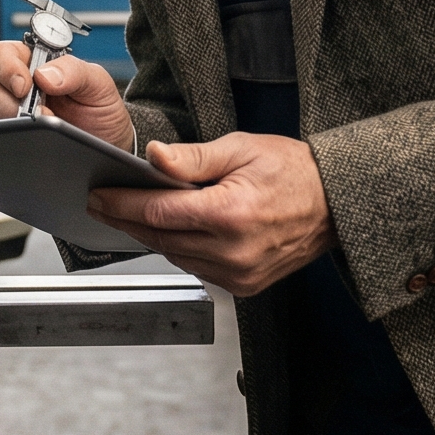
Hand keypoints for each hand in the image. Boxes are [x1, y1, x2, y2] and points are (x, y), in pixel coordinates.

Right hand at [0, 40, 133, 149]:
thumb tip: (43, 74)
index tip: (24, 84)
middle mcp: (15, 88)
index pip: (0, 54)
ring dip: (12, 122)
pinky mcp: (11, 140)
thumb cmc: (100, 109)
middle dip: (7, 101)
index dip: (5, 66)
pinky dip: (13, 139)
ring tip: (43, 128)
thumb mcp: (98, 83)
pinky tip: (35, 141)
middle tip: (36, 112)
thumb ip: (74, 70)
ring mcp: (10, 116)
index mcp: (33, 63)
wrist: (110, 145)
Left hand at [88, 133, 334, 296]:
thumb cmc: (293, 171)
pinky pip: (198, 269)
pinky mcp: (245, 285)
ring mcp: (239, 273)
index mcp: (229, 214)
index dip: (122, 204)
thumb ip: (192, 158)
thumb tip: (154, 157)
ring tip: (131, 215)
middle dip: (126, 220)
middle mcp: (233, 251)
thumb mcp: (241, 149)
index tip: (99, 196)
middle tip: (101, 205)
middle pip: (160, 238)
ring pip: (176, 257)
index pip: (158, 212)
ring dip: (151, 237)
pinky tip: (172, 232)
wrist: (335, 203)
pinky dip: (180, 250)